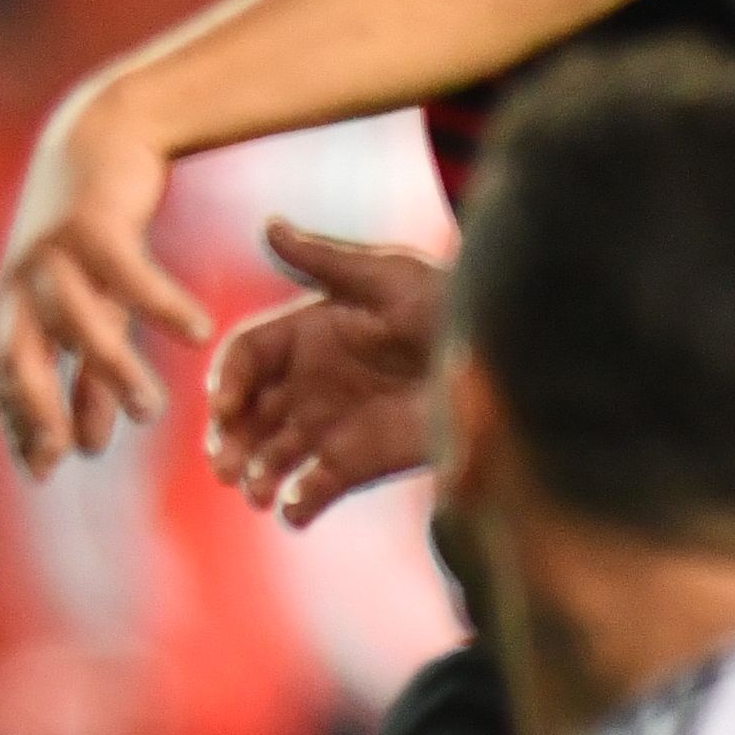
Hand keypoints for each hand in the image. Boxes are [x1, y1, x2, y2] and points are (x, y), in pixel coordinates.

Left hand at [0, 84, 213, 471]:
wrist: (104, 136)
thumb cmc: (95, 236)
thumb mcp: (92, 309)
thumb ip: (87, 377)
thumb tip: (89, 444)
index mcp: (14, 307)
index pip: (5, 378)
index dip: (19, 424)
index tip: (41, 471)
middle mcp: (22, 283)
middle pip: (17, 355)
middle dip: (38, 408)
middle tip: (68, 456)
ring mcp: (53, 251)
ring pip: (76, 321)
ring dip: (112, 369)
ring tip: (152, 411)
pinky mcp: (94, 222)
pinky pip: (128, 273)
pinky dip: (160, 304)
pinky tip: (198, 334)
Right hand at [206, 223, 443, 526]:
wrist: (509, 358)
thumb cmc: (452, 305)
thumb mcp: (389, 276)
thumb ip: (324, 259)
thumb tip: (267, 225)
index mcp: (306, 335)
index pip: (245, 360)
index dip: (227, 382)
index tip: (225, 407)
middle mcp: (310, 383)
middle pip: (247, 414)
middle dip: (228, 440)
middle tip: (224, 467)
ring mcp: (332, 425)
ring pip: (272, 455)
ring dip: (255, 476)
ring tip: (257, 493)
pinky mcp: (359, 462)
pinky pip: (316, 488)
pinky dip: (299, 504)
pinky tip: (295, 510)